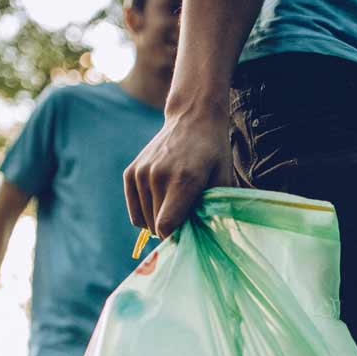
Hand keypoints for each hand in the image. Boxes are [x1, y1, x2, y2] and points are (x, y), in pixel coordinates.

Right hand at [123, 107, 233, 239]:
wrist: (192, 117)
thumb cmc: (214, 152)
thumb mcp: (225, 178)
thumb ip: (217, 208)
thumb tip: (211, 237)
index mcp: (184, 180)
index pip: (166, 226)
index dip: (176, 238)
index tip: (188, 235)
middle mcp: (158, 177)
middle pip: (156, 226)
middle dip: (171, 230)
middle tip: (187, 220)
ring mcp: (141, 173)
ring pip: (144, 221)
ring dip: (159, 222)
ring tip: (176, 208)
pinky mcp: (131, 172)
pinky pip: (134, 211)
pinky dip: (145, 215)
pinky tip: (161, 205)